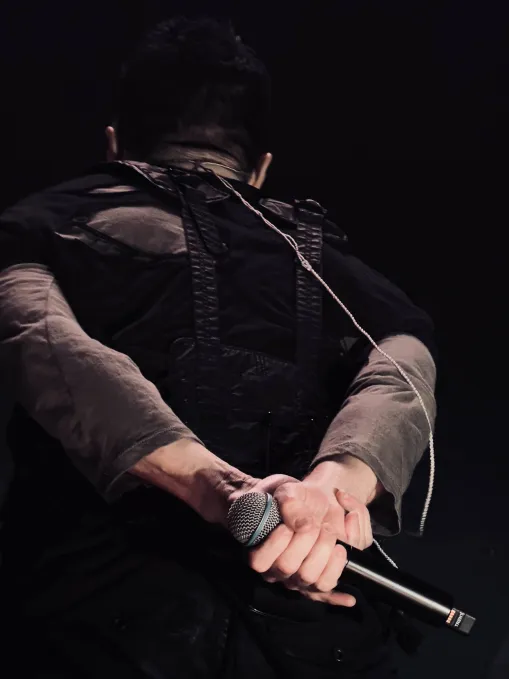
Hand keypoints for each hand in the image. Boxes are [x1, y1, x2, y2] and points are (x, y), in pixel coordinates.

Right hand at [241, 469, 372, 606]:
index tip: (288, 524)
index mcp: (260, 550)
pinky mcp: (317, 582)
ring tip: (330, 533)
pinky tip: (350, 598)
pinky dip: (338, 597)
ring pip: (312, 580)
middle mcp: (277, 570)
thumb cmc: (294, 498)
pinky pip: (327, 593)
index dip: (275, 543)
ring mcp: (298, 579)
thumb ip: (289, 503)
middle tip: (317, 523)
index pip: (260, 561)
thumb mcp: (287, 490)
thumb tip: (300, 523)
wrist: (313, 501)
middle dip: (306, 541)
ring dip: (325, 554)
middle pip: (289, 569)